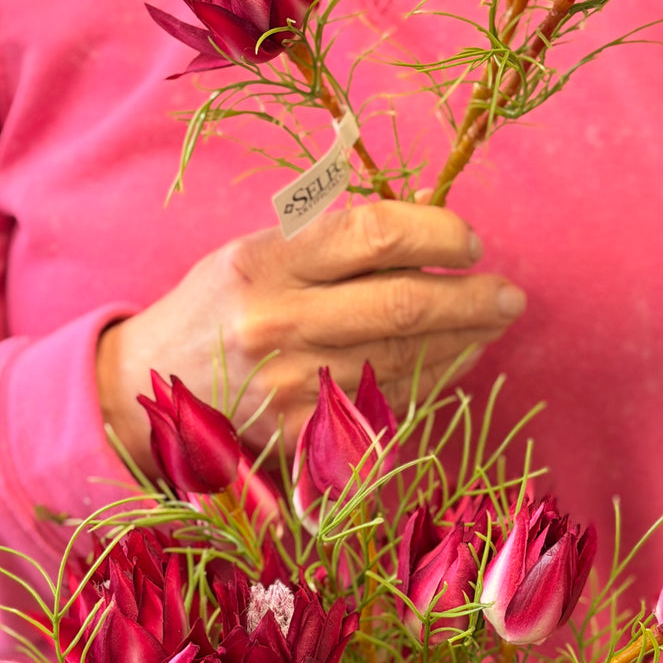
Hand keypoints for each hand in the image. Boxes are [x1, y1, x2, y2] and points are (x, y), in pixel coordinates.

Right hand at [96, 202, 525, 475]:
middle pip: (404, 304)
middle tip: (510, 293)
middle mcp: (278, 323)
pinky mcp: (301, 434)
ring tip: (494, 321)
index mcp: (265, 262)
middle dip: (473, 297)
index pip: (375, 233)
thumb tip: (428, 228)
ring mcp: (290, 386)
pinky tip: (458, 357)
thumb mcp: (257, 250)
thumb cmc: (219, 304)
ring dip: (466, 340)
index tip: (467, 240)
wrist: (152, 388)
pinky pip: (391, 401)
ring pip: (407, 358)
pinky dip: (435, 377)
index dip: (437, 233)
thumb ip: (333, 240)